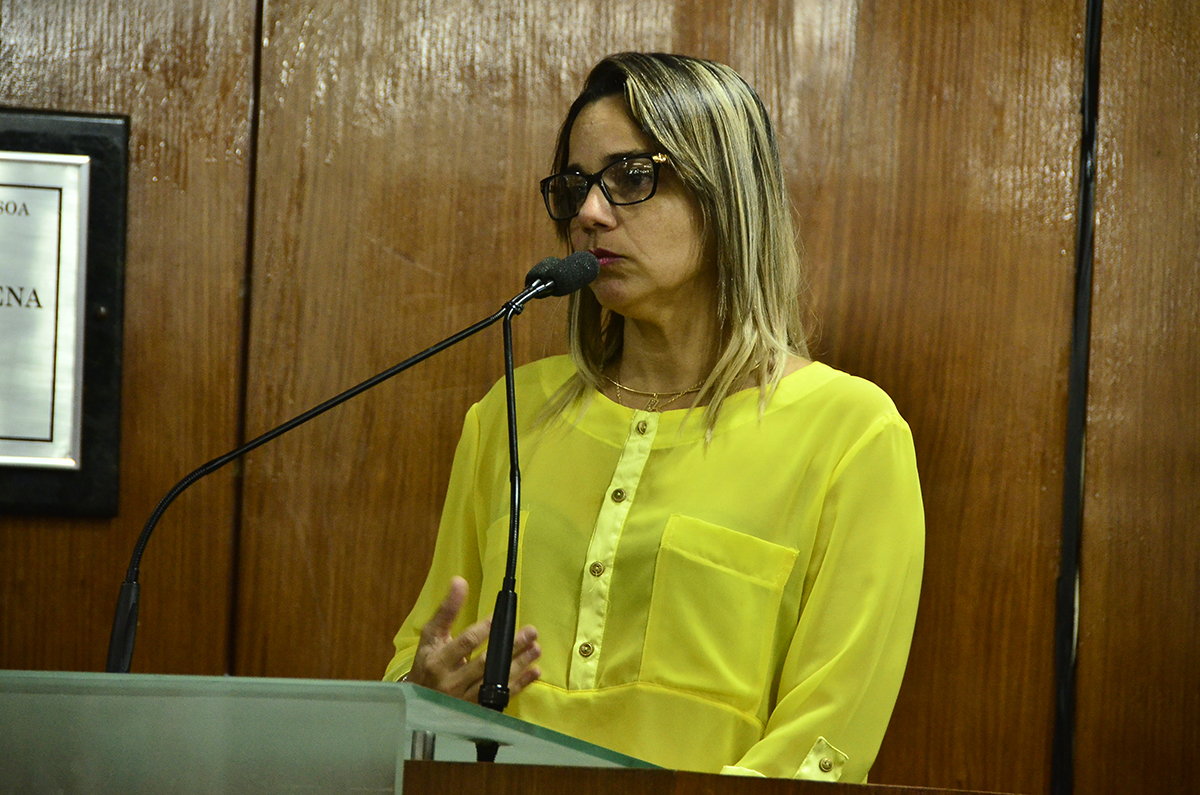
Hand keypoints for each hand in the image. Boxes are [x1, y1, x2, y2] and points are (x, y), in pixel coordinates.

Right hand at [406, 576, 541, 702]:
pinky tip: (534, 671)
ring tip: (536, 649)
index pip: (465, 643)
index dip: (484, 629)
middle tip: (531, 632)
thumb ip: (447, 610)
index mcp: (438, 661)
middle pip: (485, 663)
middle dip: (510, 647)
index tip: (500, 617)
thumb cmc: (428, 662)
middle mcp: (450, 683)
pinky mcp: (476, 711)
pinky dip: (520, 685)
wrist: (420, 702)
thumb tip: (459, 581)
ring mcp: (464, 700)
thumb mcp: (432, 636)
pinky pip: (501, 697)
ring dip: (519, 665)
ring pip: (496, 682)